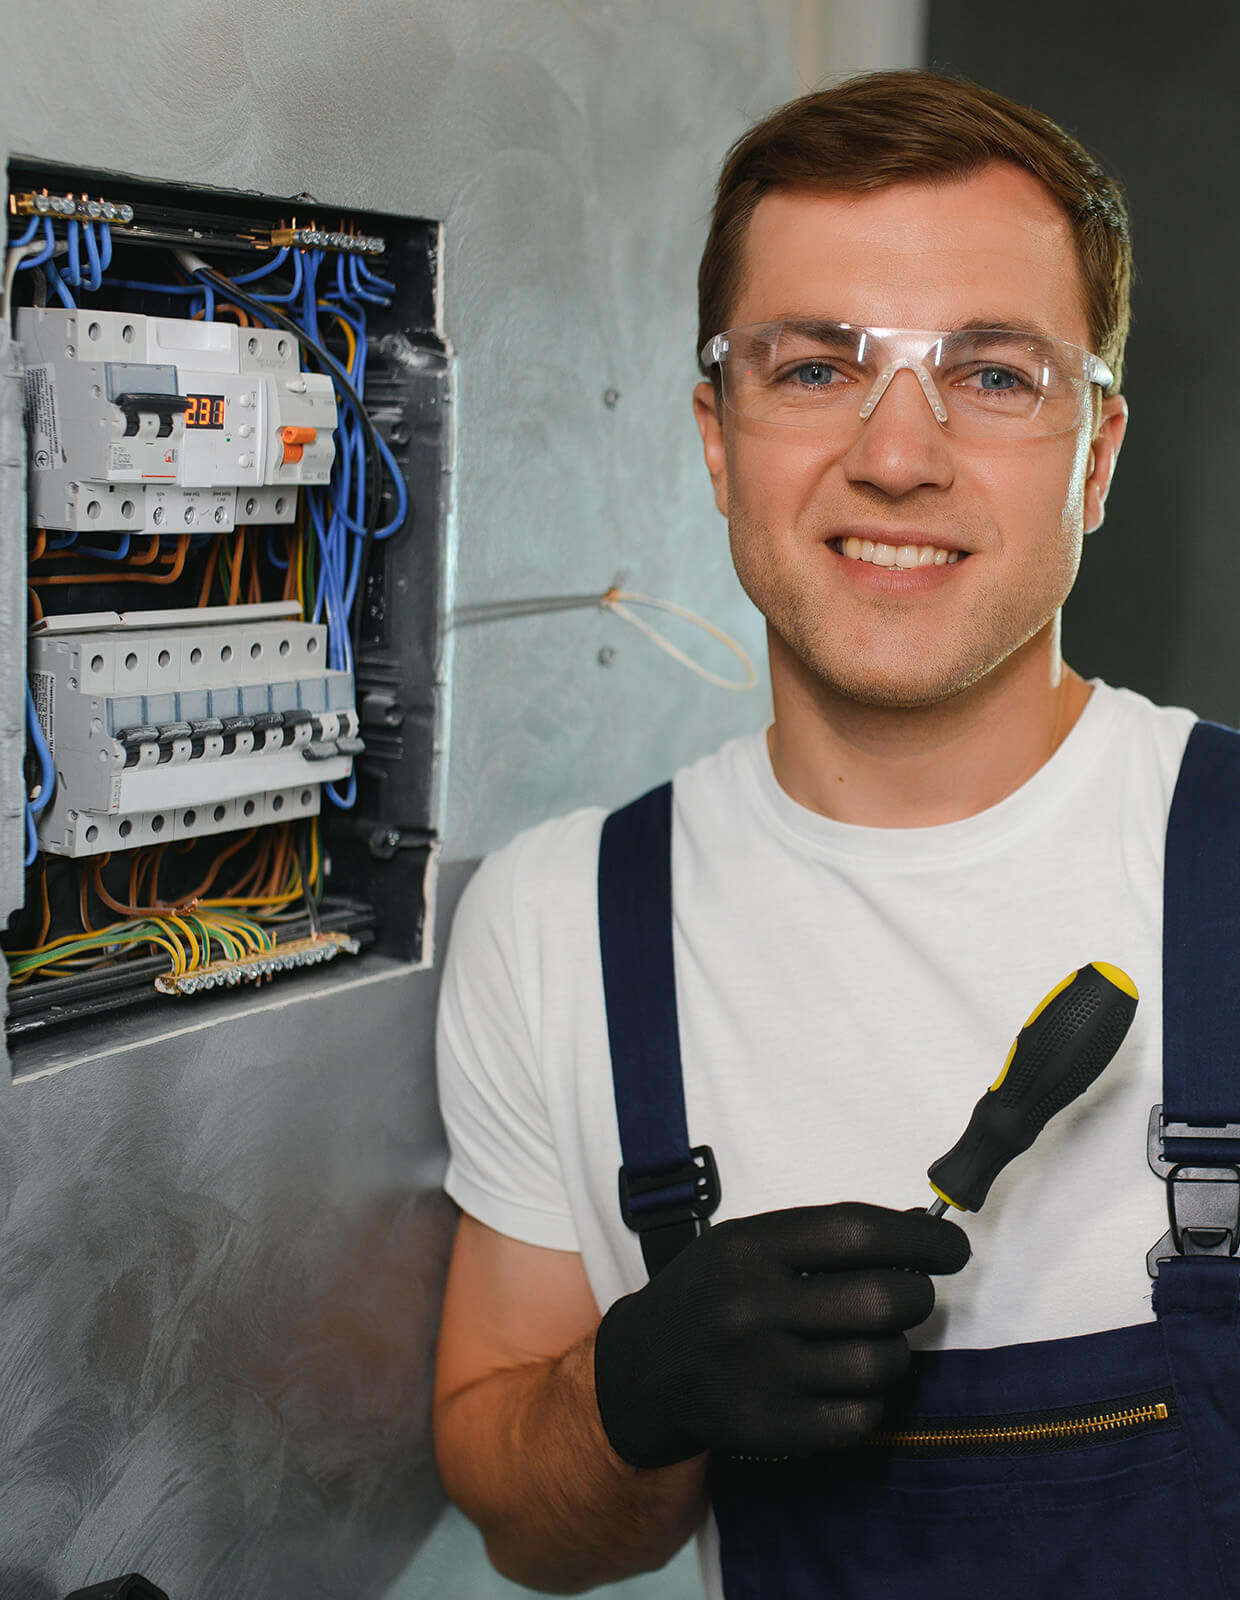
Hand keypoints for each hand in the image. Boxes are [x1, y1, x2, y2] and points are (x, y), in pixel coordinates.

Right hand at [593, 1202, 969, 1466]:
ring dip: (895, 1350)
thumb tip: (920, 1228)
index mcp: (750, 1248)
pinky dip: (871, 1399)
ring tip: (871, 1341)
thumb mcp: (749, 1244)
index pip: (859, 1232)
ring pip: (882, 1362)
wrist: (645, 1370)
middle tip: (911, 1295)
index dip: (921, 1240)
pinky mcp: (774, 1430)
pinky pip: (863, 1416)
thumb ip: (824, 1237)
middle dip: (917, 1295)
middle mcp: (754, 1307)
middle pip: (883, 1300)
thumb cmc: (713, 1293)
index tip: (952, 1248)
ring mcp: (763, 1374)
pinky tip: (848, 1381)